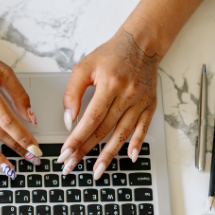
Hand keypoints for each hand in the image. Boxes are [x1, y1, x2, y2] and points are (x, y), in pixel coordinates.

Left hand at [59, 29, 159, 177]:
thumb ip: (72, 93)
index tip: (65, 153)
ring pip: (122, 134)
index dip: (76, 139)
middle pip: (103, 130)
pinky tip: (130, 157)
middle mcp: (127, 95)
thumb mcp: (84, 67)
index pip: (90, 119)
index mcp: (109, 84)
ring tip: (96, 171)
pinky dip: (137, 144)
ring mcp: (140, 102)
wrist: (141, 44)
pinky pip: (143, 128)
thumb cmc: (111, 55)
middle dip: (85, 150)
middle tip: (71, 165)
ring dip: (109, 155)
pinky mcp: (150, 105)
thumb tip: (69, 121)